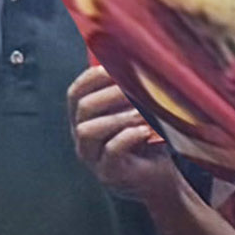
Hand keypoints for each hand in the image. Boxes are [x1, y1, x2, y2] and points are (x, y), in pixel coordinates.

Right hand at [69, 66, 183, 209]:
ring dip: (118, 116)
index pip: (75, 92)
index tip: (115, 67)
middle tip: (136, 89)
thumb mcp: (136, 112)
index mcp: (85, 119)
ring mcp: (92, 158)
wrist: (159, 177)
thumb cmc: (146, 140)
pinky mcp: (108, 174)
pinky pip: (110, 151)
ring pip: (89, 130)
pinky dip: (128, 137)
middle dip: (110, 94)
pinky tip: (145, 131)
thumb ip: (130, 91)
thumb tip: (138, 57)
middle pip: (83, 108)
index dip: (92, 77)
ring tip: (143, 113)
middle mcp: (82, 138)